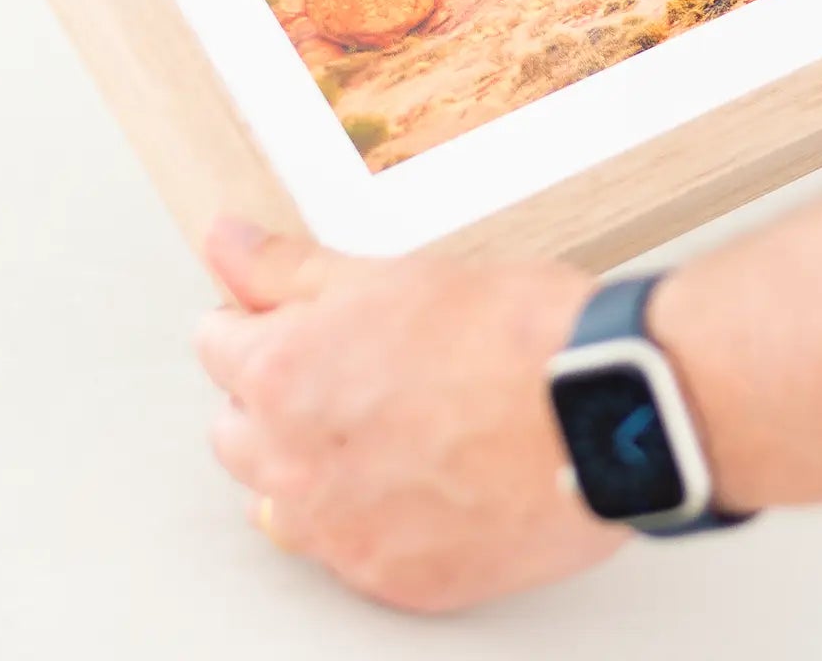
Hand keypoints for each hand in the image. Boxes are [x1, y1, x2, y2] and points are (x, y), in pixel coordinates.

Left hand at [194, 217, 623, 611]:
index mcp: (284, 373)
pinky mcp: (396, 580)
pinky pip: (350, 554)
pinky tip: (428, 479)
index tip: (296, 320)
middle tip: (355, 370)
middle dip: (276, 399)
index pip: (216, 346)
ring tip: (391, 431)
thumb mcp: (392, 276)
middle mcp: (295, 464)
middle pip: (236, 431)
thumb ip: (289, 268)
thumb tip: (225, 243)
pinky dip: (375, 520)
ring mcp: (343, 532)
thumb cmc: (516, 336)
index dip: (260, 322)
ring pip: (282, 504)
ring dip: (312, 469)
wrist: (605, 406)